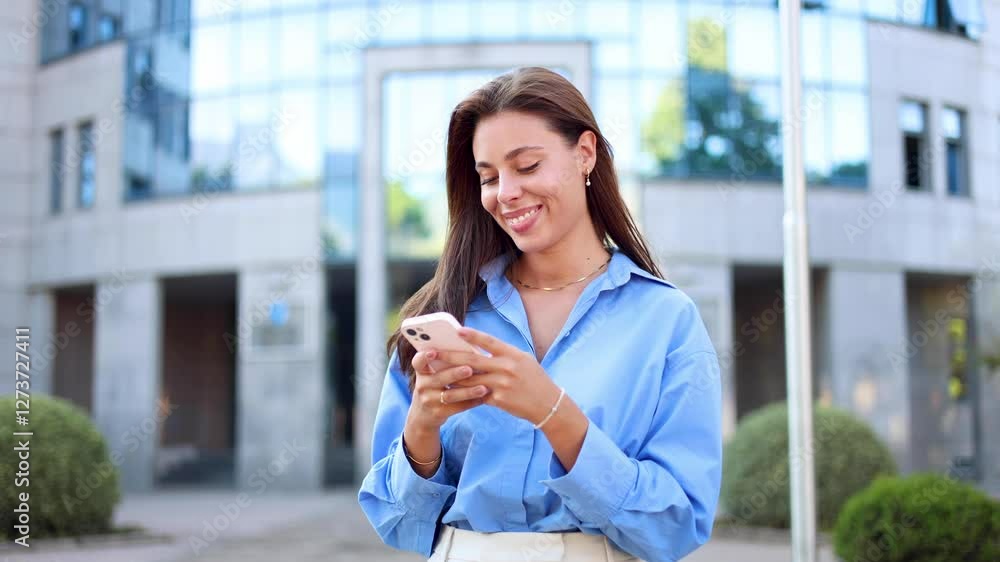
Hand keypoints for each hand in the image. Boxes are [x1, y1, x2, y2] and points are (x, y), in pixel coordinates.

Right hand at [406, 349, 489, 432]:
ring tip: (483, 388)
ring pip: (450, 395)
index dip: (424, 356)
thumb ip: (447, 362)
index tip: (432, 352)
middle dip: (454, 373)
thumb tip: (473, 348)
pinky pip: (457, 408)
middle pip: (439, 378)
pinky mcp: (438, 413)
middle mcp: (422, 385)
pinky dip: (472, 402)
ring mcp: (429, 400)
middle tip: (469, 369)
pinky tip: (484, 398)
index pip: (418, 361)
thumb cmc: (437, 385)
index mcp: (422, 371)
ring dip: (468, 391)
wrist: (424, 415)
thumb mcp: (434, 374)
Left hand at [436, 327, 561, 424]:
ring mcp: (502, 385)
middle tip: (434, 353)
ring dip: (452, 377)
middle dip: (451, 357)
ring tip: (436, 374)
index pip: (490, 342)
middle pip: (473, 361)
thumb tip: (479, 350)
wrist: (548, 404)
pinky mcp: (499, 400)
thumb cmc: (535, 379)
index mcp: (513, 355)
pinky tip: (451, 391)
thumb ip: (503, 354)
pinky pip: (476, 395)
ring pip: (470, 380)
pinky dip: (463, 393)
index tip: (457, 331)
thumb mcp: (523, 360)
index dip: (473, 336)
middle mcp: (507, 368)